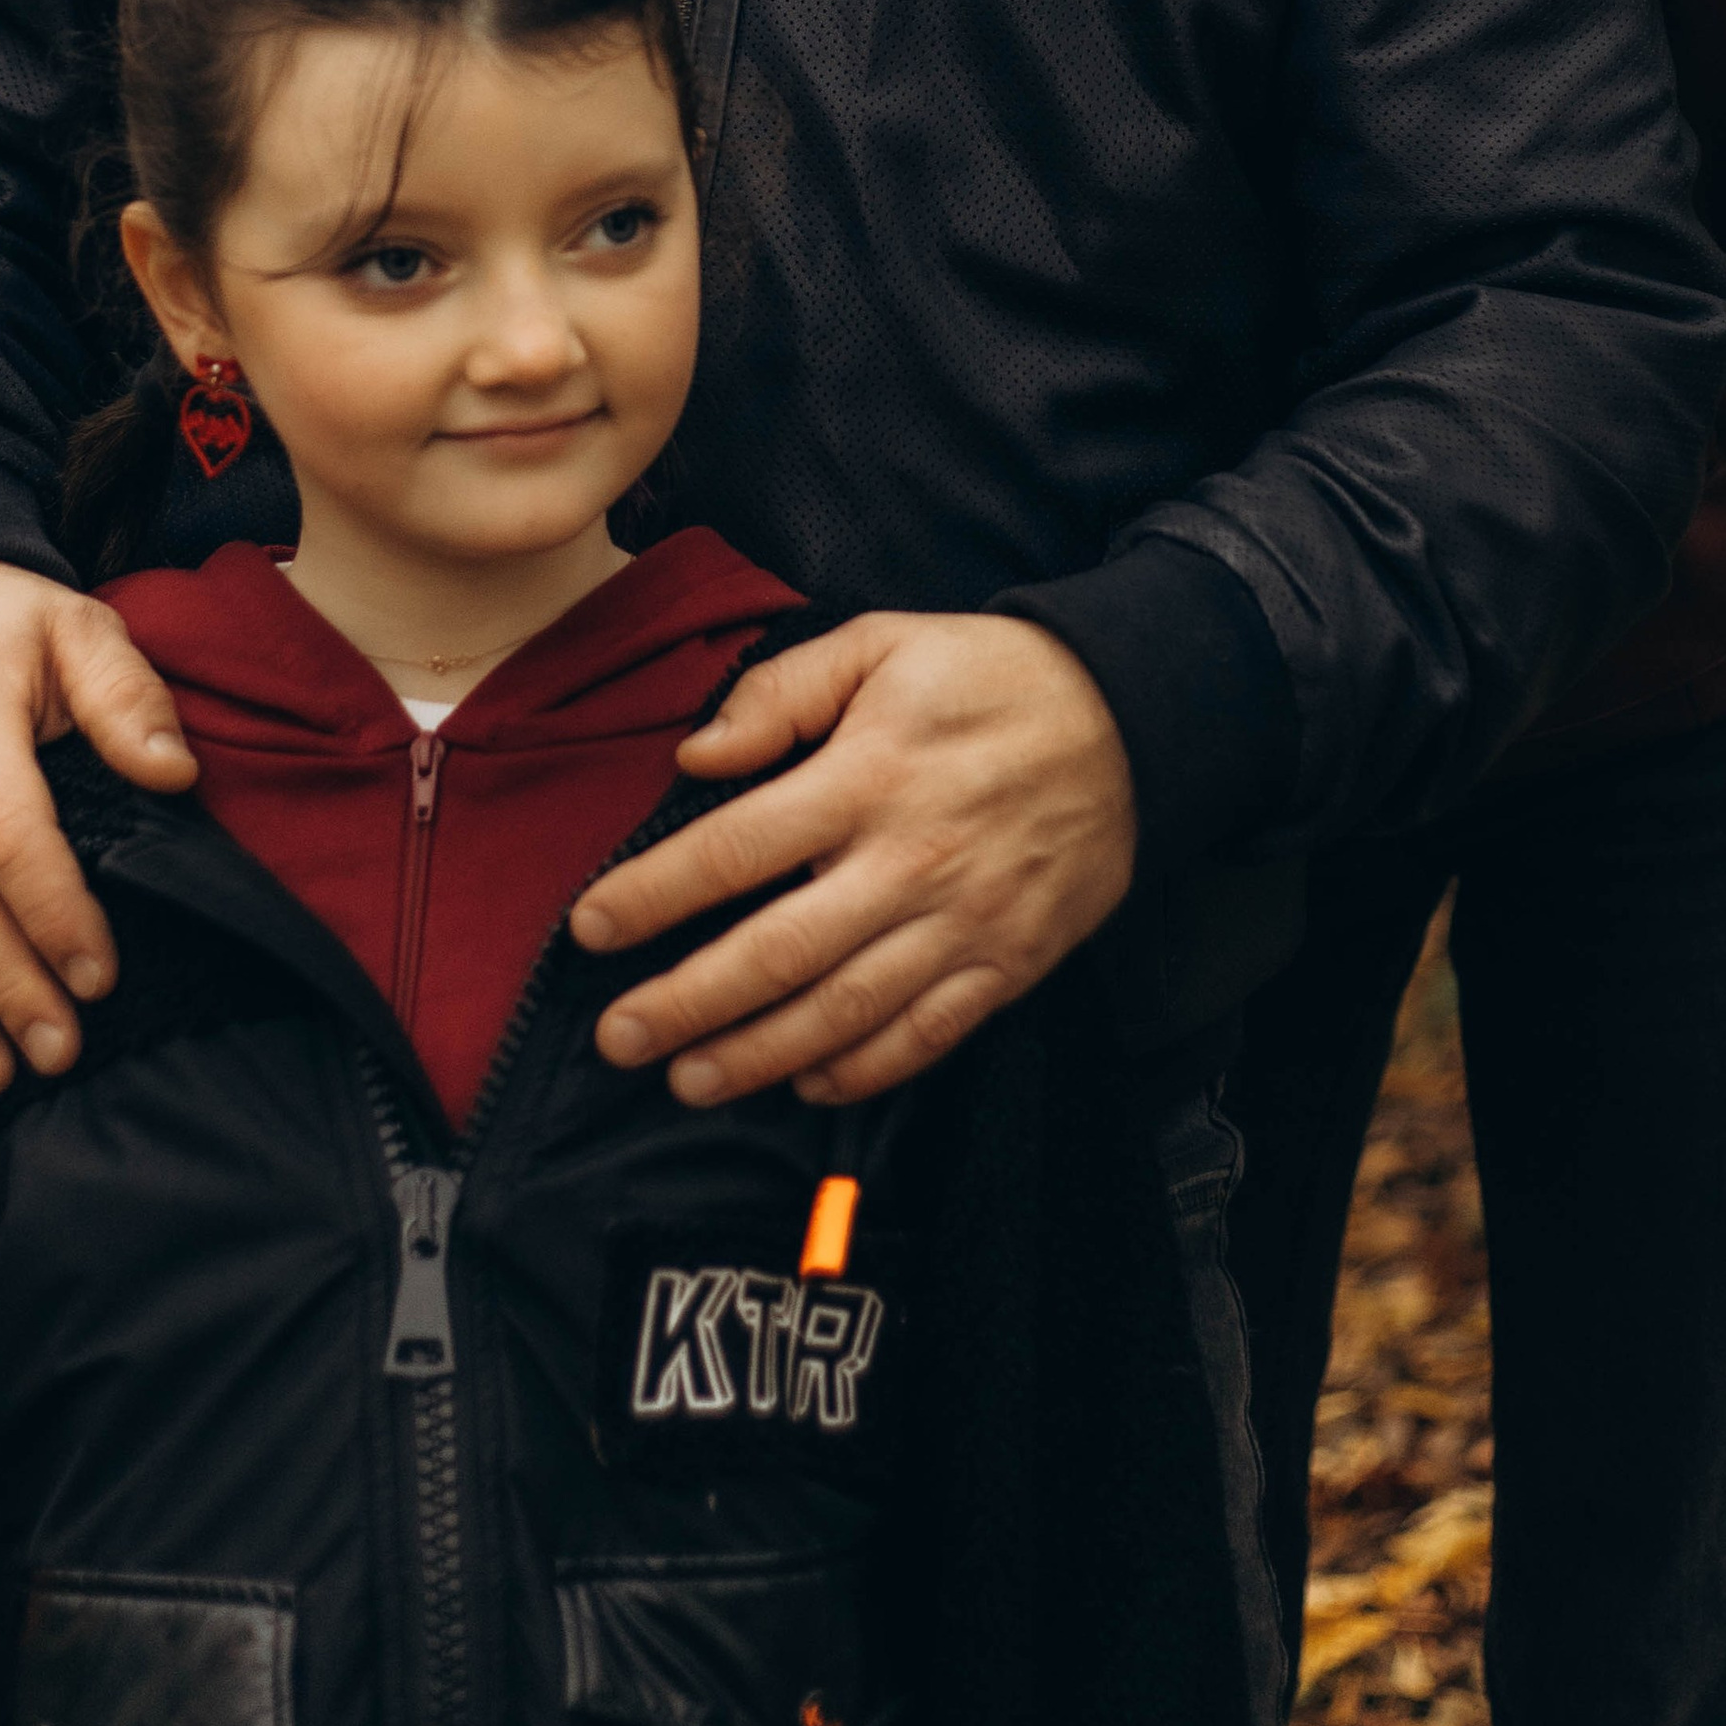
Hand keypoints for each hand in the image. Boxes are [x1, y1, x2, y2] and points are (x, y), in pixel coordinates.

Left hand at [569, 614, 1136, 1105]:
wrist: (1133, 719)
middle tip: (617, 1038)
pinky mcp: (1007, 963)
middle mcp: (908, 861)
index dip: (653, 896)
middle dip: (684, 1003)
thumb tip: (697, 754)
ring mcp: (961, 922)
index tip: (592, 927)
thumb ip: (782, 692)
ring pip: (842, 1012)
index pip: (734, 850)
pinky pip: (924, 1036)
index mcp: (867, 776)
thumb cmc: (990, 677)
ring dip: (756, 1057)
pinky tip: (805, 1083)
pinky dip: (861, 1071)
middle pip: (775, 953)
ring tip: (688, 1080)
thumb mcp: (881, 643)